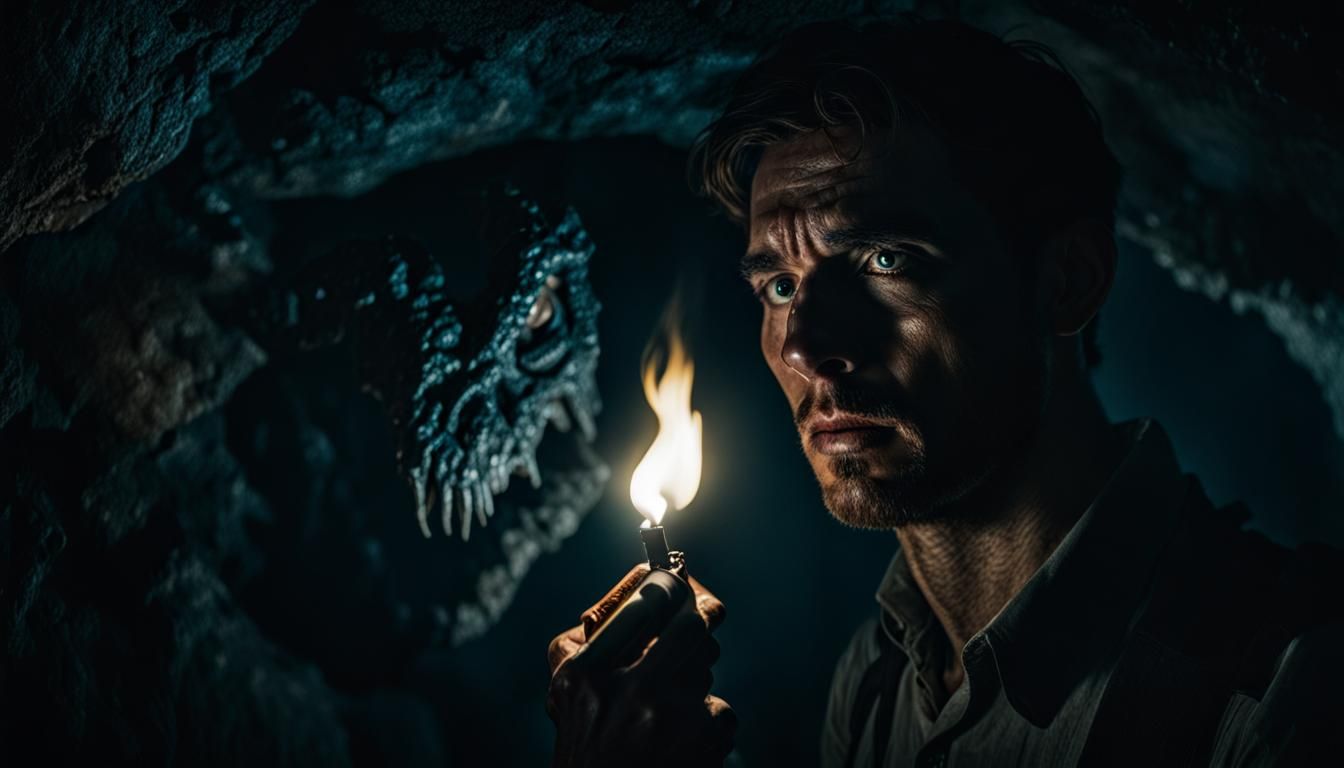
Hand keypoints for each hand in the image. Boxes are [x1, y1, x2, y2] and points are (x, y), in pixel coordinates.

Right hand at [547, 564, 734, 767]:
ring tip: (668, 716)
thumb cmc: (587, 752)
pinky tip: (683, 746)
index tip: (679, 580)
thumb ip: (585, 646)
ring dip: (695, 687)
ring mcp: (671, 715)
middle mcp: (630, 688)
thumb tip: (626, 598)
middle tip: (696, 627)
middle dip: (698, 627)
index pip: (645, 604)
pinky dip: (708, 727)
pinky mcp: (703, 739)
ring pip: (708, 672)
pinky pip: (721, 711)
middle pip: (693, 627)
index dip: (671, 585)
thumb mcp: (568, 696)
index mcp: (589, 673)